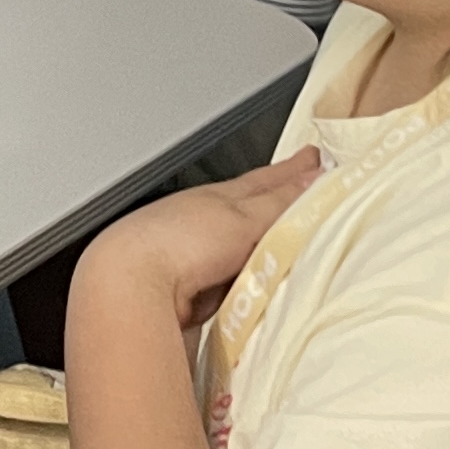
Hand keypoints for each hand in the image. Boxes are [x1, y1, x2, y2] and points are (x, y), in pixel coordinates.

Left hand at [81, 152, 325, 330]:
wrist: (133, 284)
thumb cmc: (181, 241)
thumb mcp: (243, 217)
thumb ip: (280, 202)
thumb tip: (315, 179)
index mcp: (220, 196)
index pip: (266, 180)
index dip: (292, 172)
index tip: (315, 159)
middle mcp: (208, 220)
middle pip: (254, 207)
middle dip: (280, 199)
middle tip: (310, 186)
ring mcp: (200, 253)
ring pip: (247, 245)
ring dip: (269, 241)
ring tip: (296, 238)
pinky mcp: (198, 289)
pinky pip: (239, 280)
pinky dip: (254, 276)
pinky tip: (265, 283)